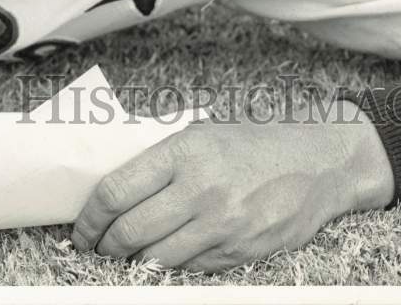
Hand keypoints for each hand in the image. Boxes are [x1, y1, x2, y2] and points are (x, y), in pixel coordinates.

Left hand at [71, 101, 393, 272]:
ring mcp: (222, 224)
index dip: (89, 217)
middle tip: (98, 246)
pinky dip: (170, 266)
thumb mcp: (204, 132)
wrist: (318, 161)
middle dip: (105, 245)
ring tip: (127, 253)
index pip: (116, 191)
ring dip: (134, 260)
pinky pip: (189, 269)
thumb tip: (114, 188)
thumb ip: (162, 158)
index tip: (82, 227)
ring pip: (155, 258)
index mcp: (185, 150)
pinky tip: (165, 255)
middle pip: (129, 231)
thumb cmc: (256, 142)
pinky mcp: (240, 252)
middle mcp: (200, 188)